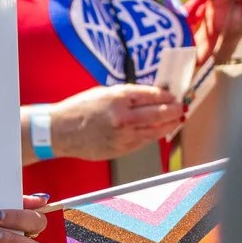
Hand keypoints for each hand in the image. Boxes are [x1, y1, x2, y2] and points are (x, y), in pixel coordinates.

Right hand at [46, 85, 185, 161]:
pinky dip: (154, 135)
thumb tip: (150, 96)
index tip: (173, 95)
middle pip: (158, 113)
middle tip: (181, 107)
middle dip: (173, 110)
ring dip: (169, 125)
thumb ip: (127, 95)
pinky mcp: (121, 149)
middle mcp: (123, 117)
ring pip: (155, 131)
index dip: (166, 95)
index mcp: (118, 98)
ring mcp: (123, 135)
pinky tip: (160, 131)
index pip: (152, 95)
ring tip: (177, 120)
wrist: (60, 131)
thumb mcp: (103, 92)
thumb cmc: (79, 109)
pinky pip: (143, 142)